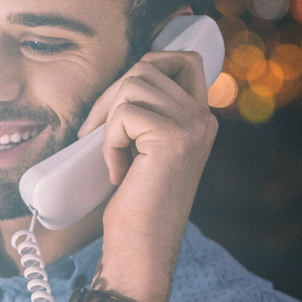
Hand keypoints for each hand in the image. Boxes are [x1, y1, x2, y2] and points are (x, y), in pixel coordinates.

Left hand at [76, 50, 216, 301]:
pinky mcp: (173, 138)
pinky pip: (123, 113)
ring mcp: (193, 126)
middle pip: (147, 66)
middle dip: (110, 93)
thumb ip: (142, 113)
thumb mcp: (141, 147)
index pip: (186, 59)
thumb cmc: (132, 200)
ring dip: (107, 117)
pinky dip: (108, 140)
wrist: (139, 246)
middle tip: (96, 133)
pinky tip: (117, 172)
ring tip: (111, 155)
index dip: (154, 55)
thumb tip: (119, 77)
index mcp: (199, 117)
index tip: (122, 85)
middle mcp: (204, 118)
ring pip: (132, 84)